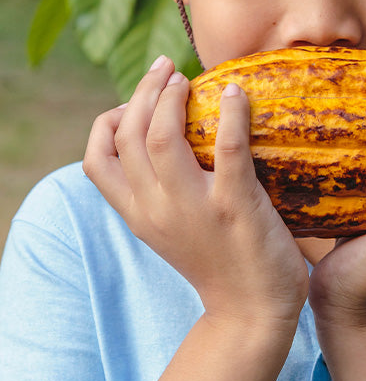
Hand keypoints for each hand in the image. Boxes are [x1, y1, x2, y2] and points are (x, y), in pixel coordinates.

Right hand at [83, 56, 308, 324]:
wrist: (252, 312)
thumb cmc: (218, 261)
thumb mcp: (171, 229)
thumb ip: (157, 192)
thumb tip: (165, 138)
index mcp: (138, 214)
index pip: (96, 160)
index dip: (107, 120)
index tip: (132, 101)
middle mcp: (156, 209)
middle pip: (129, 135)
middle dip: (143, 92)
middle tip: (165, 68)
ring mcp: (194, 207)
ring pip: (162, 136)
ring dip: (171, 97)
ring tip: (186, 79)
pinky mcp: (235, 206)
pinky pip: (228, 148)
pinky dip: (229, 114)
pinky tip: (235, 94)